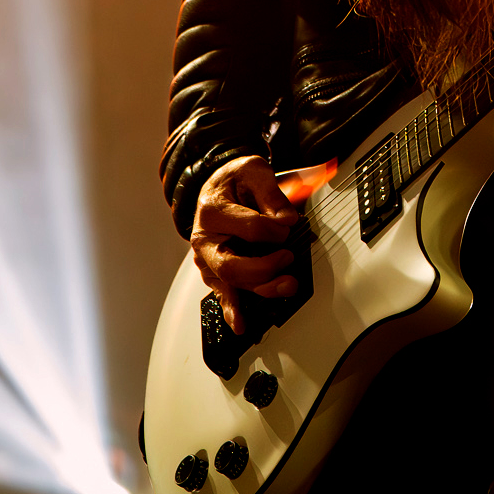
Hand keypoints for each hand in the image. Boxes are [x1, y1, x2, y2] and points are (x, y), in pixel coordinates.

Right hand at [191, 155, 297, 332]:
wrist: (218, 186)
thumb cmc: (234, 180)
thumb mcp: (253, 170)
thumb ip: (270, 192)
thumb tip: (287, 218)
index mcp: (211, 210)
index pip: (249, 227)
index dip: (275, 229)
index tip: (289, 224)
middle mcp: (204, 240)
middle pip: (232, 265)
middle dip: (265, 267)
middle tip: (288, 256)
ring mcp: (208, 260)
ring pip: (232, 283)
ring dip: (261, 288)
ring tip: (287, 285)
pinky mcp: (215, 272)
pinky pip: (223, 294)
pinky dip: (232, 310)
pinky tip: (241, 323)